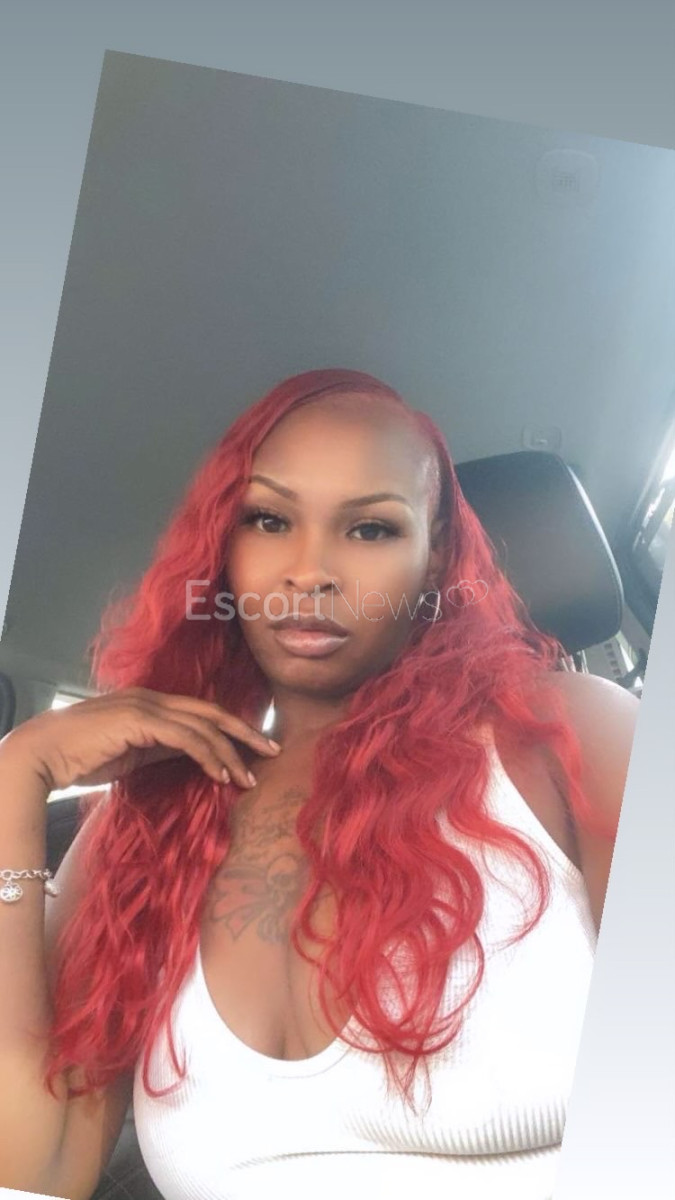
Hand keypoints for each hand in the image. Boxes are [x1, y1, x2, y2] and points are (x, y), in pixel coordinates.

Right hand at [0, 687, 279, 792]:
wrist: (40, 755)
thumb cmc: (76, 759)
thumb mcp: (128, 754)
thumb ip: (156, 749)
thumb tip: (186, 755)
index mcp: (148, 702)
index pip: (200, 712)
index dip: (230, 728)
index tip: (254, 747)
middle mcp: (151, 698)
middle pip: (211, 712)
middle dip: (245, 732)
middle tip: (273, 749)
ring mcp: (146, 706)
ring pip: (204, 726)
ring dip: (230, 753)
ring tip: (248, 777)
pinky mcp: (140, 721)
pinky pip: (188, 738)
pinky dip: (209, 756)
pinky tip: (222, 775)